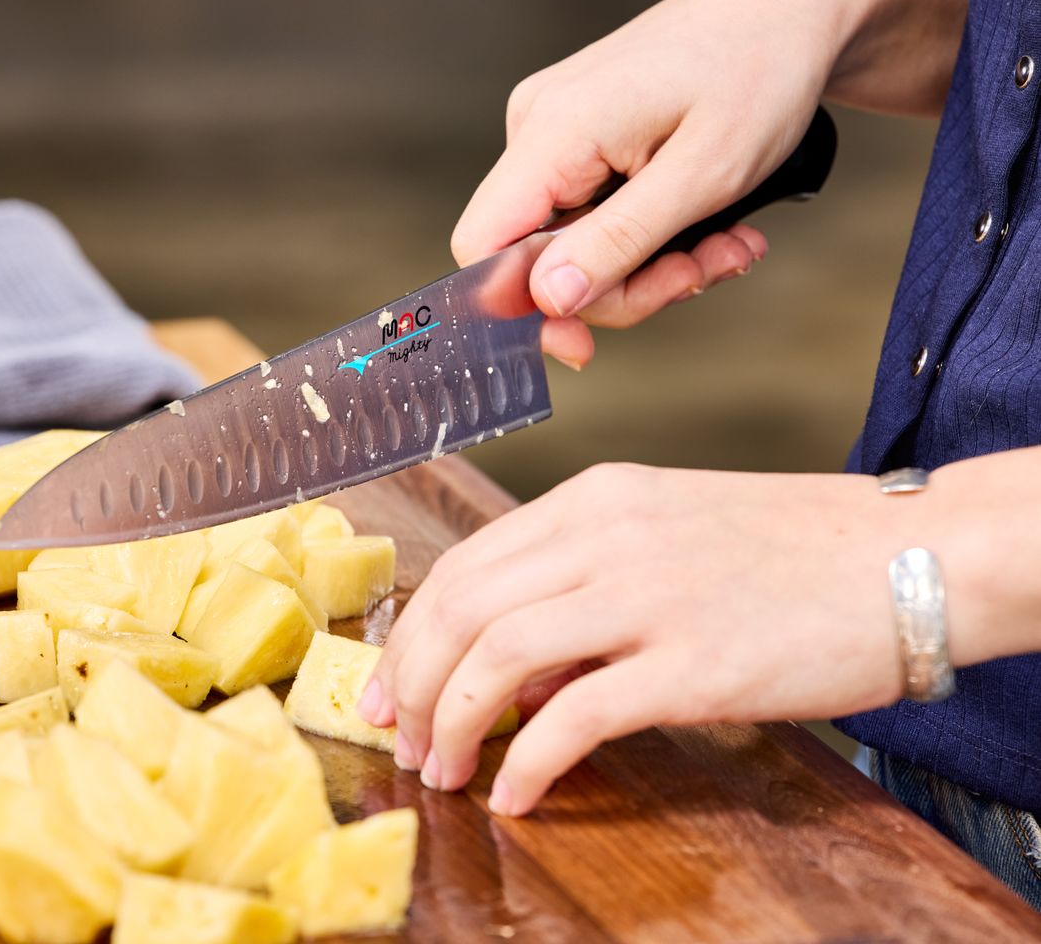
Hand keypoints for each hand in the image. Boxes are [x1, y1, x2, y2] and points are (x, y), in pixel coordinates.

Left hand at [356, 463, 958, 816]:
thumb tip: (514, 668)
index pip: (464, 564)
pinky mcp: (690, 664)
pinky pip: (574, 718)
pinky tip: (516, 794)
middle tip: (397, 737)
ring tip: (443, 770)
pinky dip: (527, 762)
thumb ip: (582, 585)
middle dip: (412, 681)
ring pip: (497, 657)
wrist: (903, 556)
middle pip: (461, 608)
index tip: (389, 685)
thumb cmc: (788, 551)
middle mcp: (604, 535)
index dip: (411, 633)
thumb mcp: (665, 532)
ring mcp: (646, 596)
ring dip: (452, 724)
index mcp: (593, 499)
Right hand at [454, 0, 962, 370]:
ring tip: (726, 246)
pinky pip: (592, 215)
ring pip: (572, 244)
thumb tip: (549, 301)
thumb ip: (619, 242)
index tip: (585, 343)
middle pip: (537, 257)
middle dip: (622, 286)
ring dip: (650, 265)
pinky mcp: (578, 138)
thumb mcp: (703, 175)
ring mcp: (555, 130)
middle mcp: (537, 126)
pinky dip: (649, 236)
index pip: (483, 246)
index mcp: (555, 130)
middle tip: (702, 273)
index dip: (523, 306)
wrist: (789, 8)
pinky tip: (707, 227)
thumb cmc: (759, 71)